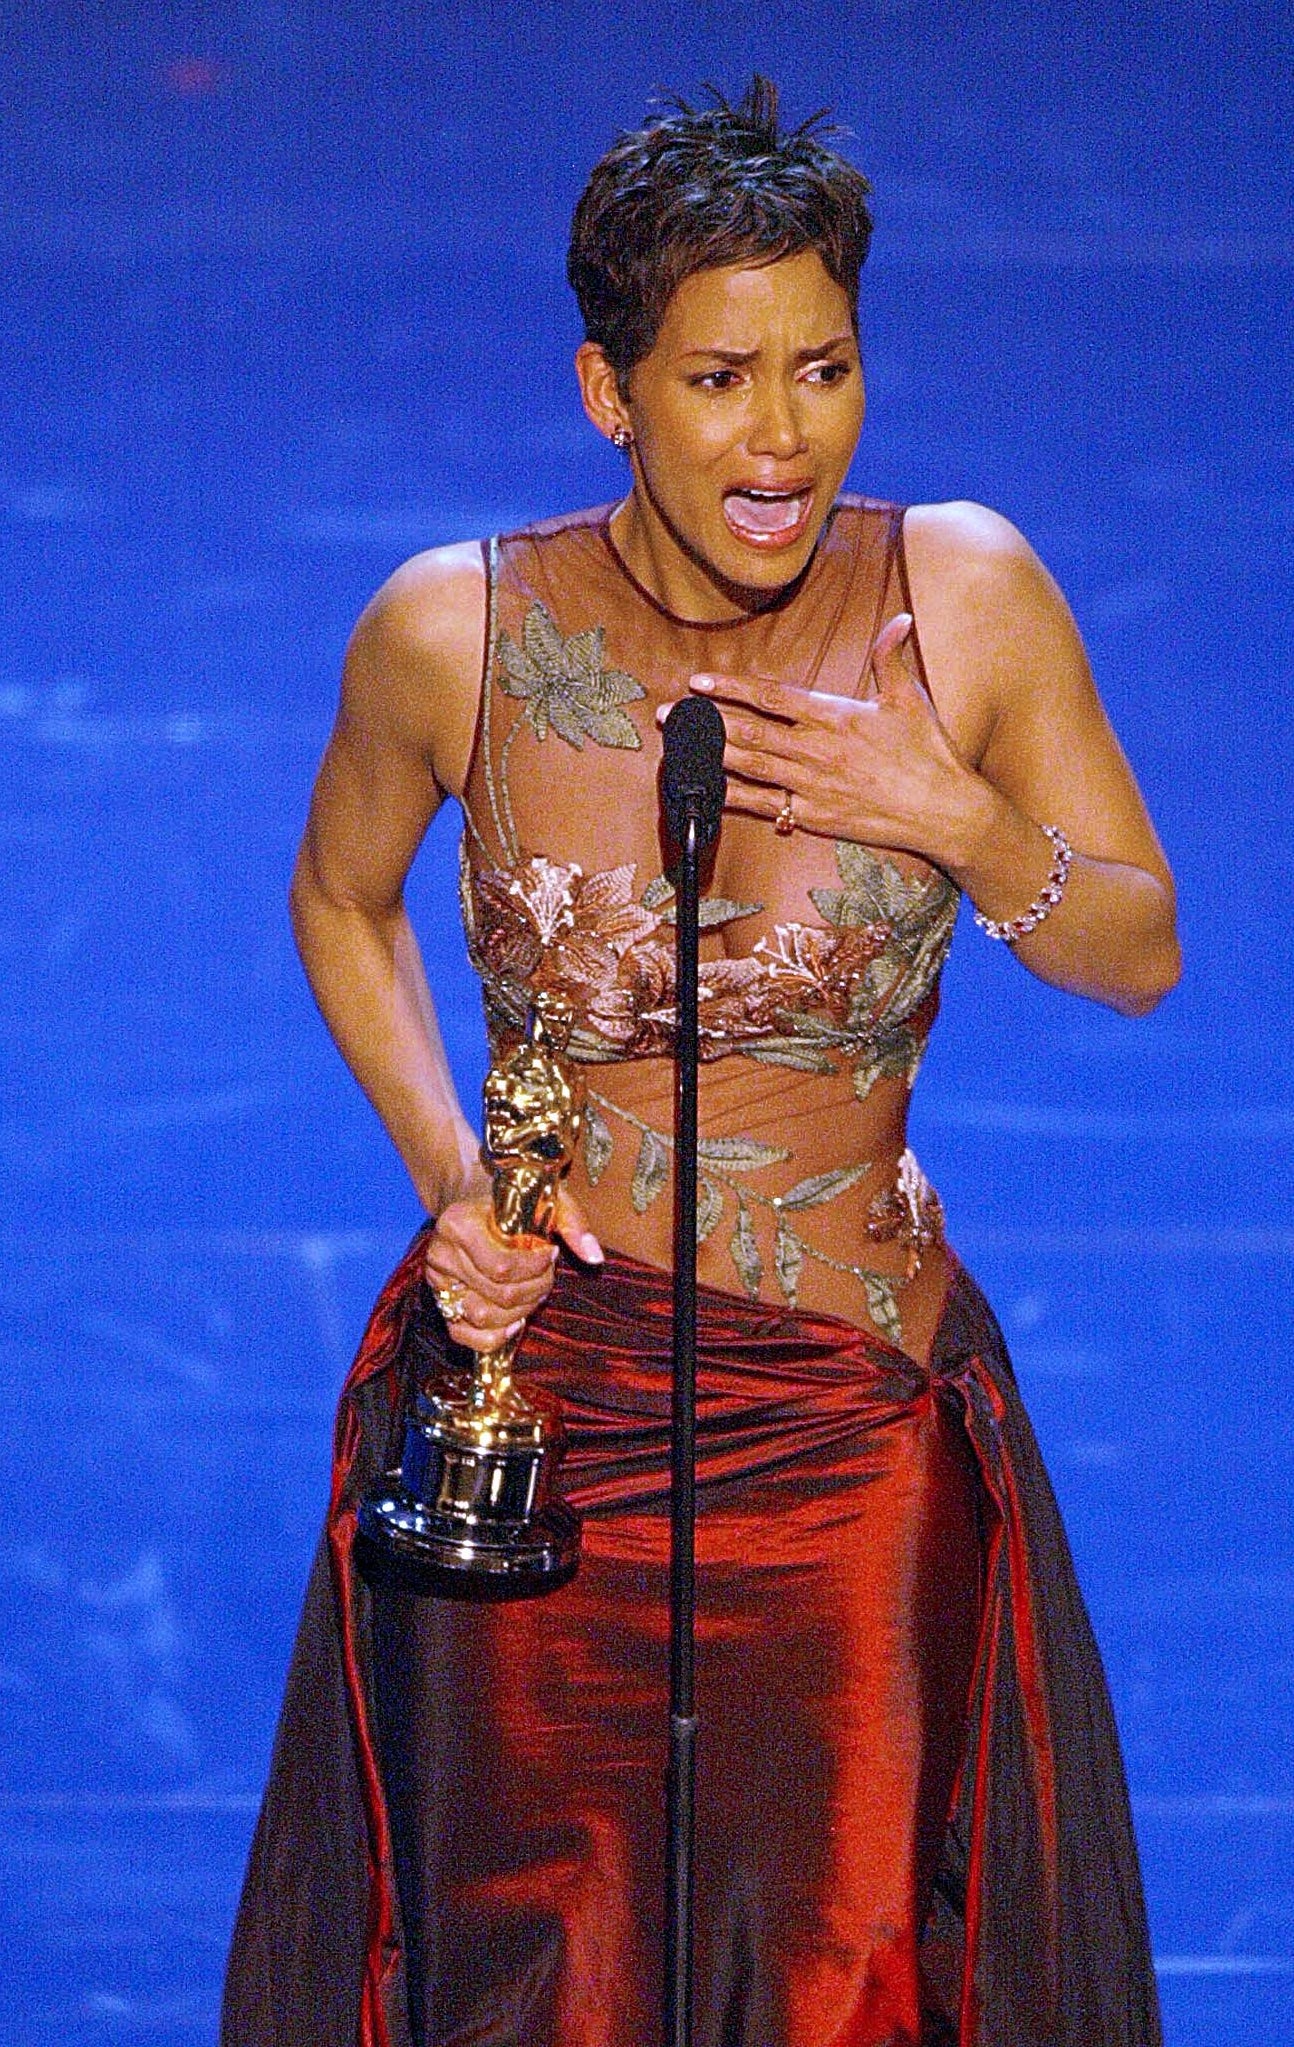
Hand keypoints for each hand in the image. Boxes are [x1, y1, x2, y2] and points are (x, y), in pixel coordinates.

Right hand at [423, 1187, 603, 1353]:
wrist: (474, 1198)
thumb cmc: (514, 1199)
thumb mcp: (546, 1198)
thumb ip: (572, 1223)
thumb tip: (594, 1257)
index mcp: (457, 1223)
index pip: (502, 1267)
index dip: (535, 1270)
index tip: (551, 1254)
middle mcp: (440, 1253)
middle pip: (497, 1295)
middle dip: (534, 1290)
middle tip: (546, 1276)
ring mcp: (437, 1281)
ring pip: (482, 1317)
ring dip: (519, 1313)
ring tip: (533, 1293)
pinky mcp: (440, 1301)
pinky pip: (462, 1335)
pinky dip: (492, 1337)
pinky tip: (515, 1323)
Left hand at [677, 613, 977, 862]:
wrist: (945, 811)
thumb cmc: (929, 753)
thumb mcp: (910, 699)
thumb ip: (891, 658)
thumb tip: (899, 620)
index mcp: (835, 715)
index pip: (771, 696)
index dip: (731, 687)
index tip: (699, 680)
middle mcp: (817, 750)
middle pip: (748, 730)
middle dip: (704, 720)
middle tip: (668, 713)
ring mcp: (812, 785)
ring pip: (749, 766)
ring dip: (708, 754)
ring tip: (675, 745)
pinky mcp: (814, 817)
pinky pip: (764, 806)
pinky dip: (732, 797)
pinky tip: (704, 791)